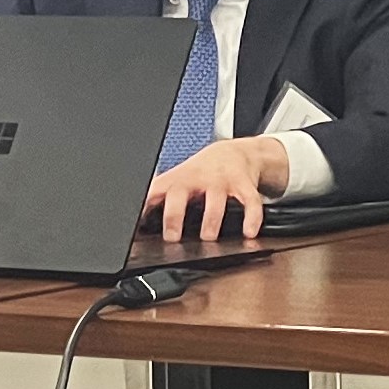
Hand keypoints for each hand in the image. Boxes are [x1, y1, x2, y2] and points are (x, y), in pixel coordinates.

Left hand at [144, 136, 288, 241]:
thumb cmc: (200, 173)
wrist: (234, 151)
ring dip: (211, 220)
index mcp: (176, 180)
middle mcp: (197, 179)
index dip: (143, 209)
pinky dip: (251, 218)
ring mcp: (221, 181)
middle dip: (175, 215)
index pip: (154, 193)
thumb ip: (158, 199)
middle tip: (172, 237)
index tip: (137, 228)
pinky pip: (250, 201)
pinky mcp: (244, 184)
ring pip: (215, 199)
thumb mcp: (176, 181)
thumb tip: (136, 224)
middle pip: (181, 193)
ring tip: (208, 237)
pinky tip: (249, 232)